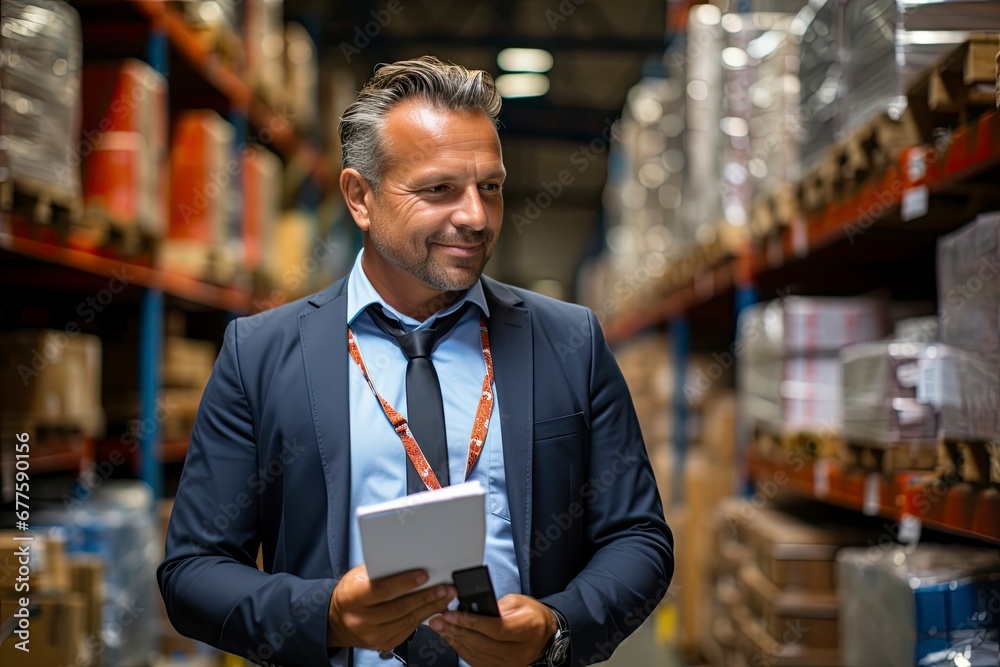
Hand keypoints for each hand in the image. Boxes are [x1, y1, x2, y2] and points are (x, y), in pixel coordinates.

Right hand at [327, 564, 456, 651]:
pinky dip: (424, 618)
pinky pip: (408, 630)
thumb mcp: (359, 576)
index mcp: (353, 598)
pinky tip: (435, 609)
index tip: (424, 575)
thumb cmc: (351, 592)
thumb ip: (381, 571)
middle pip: (400, 608)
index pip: (382, 590)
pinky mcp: (383, 644)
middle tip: (445, 587)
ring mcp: (373, 635)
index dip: (405, 583)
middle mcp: (361, 620)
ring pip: (408, 621)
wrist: (336, 621)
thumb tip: (411, 562)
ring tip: (446, 596)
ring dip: (431, 608)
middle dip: (427, 596)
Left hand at [428, 594, 557, 666]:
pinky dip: (462, 651)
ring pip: (477, 655)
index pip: (494, 628)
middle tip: (438, 620)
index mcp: (525, 629)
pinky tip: (452, 640)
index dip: (470, 622)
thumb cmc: (531, 615)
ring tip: (440, 629)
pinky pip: (477, 663)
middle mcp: (518, 652)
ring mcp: (510, 665)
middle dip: (456, 631)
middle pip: (482, 644)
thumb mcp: (518, 601)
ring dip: (455, 641)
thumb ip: (496, 605)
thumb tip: (471, 609)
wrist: (544, 636)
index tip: (450, 614)